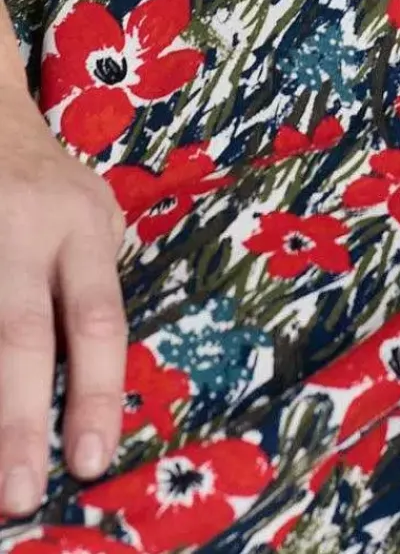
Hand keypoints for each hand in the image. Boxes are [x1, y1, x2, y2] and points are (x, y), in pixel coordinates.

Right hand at [0, 83, 128, 516]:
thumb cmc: (49, 187)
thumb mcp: (93, 216)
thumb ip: (94, 284)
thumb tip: (96, 387)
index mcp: (79, 226)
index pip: (97, 318)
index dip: (96, 391)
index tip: (91, 461)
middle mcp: (22, 232)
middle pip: (20, 336)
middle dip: (19, 422)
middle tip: (21, 495)